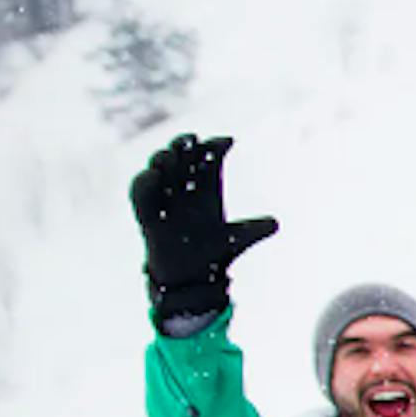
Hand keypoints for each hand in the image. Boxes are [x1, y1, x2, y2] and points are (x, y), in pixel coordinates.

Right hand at [129, 133, 279, 323]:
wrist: (191, 276)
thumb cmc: (215, 251)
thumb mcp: (236, 239)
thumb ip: (253, 230)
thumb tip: (275, 224)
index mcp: (208, 188)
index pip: (209, 158)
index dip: (216, 146)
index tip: (228, 142)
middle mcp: (185, 188)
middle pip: (182, 156)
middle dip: (184, 144)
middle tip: (191, 141)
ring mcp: (165, 199)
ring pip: (160, 169)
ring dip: (163, 159)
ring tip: (171, 156)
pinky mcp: (148, 215)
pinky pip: (140, 195)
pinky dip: (144, 184)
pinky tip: (153, 176)